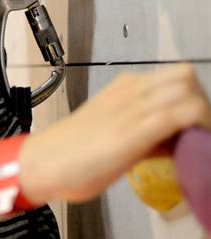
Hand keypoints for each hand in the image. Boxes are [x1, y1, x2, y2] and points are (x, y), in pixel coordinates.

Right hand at [24, 64, 210, 203]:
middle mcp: (132, 89)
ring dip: (200, 114)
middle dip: (198, 103)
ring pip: (189, 88)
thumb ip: (142, 131)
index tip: (188, 127)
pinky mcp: (137, 128)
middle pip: (186, 75)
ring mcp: (135, 106)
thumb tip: (172, 141)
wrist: (43, 162)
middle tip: (193, 133)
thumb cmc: (71, 153)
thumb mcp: (111, 131)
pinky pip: (185, 113)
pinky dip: (199, 127)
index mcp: (125, 88)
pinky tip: (189, 150)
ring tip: (191, 144)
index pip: (174, 76)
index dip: (189, 98)